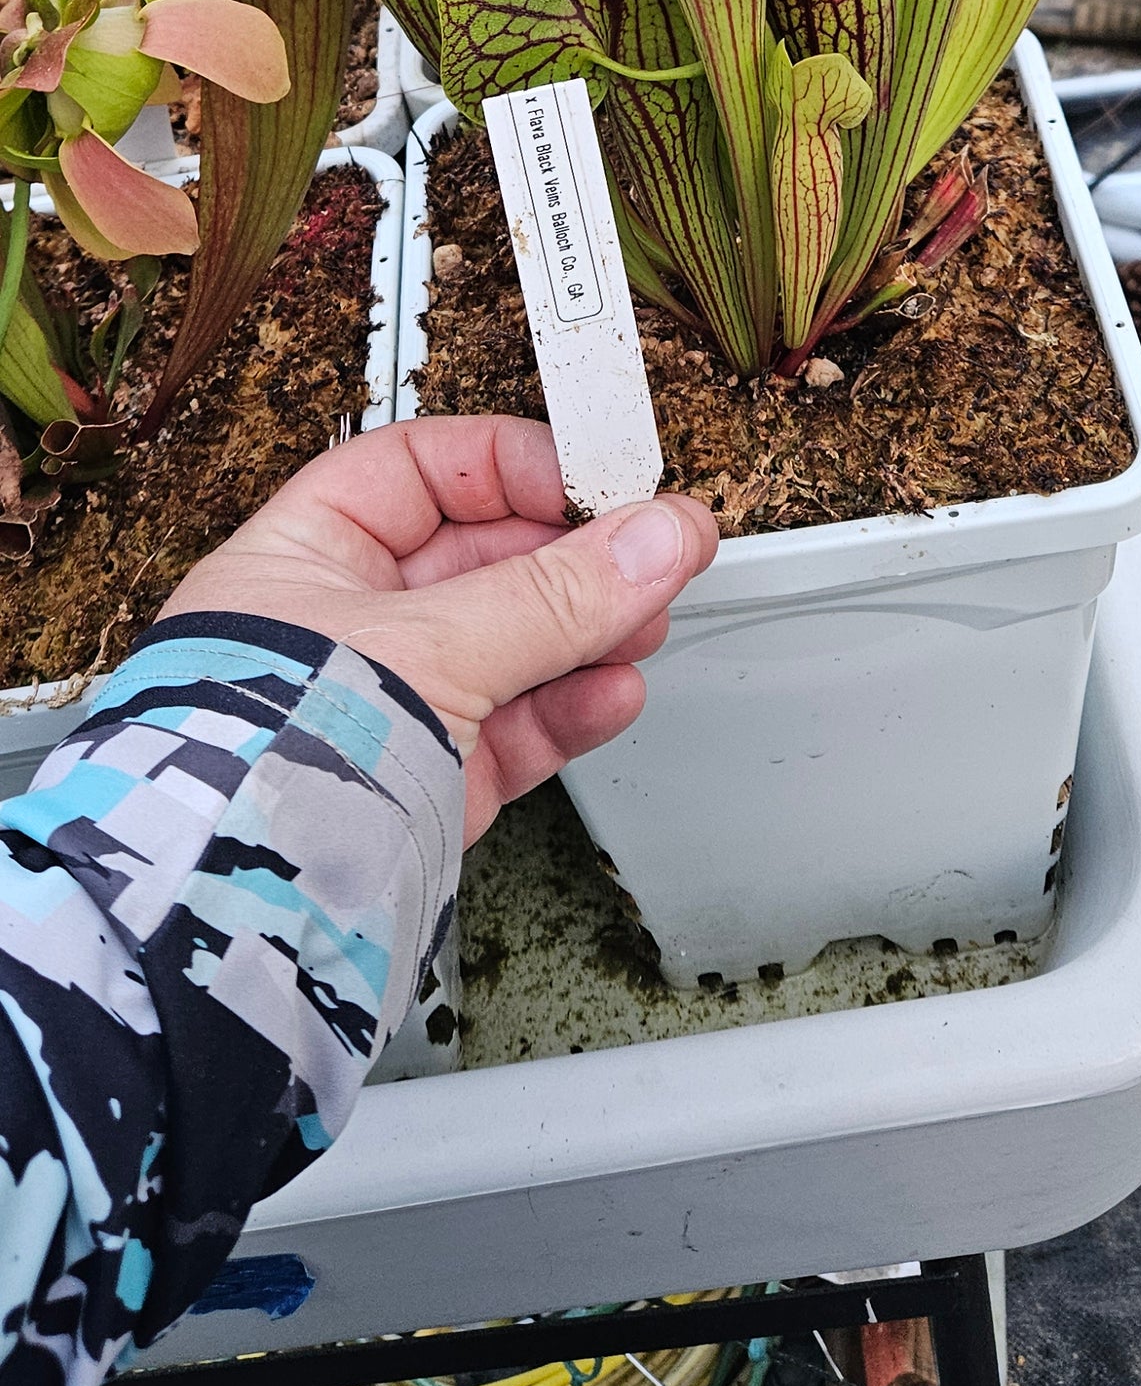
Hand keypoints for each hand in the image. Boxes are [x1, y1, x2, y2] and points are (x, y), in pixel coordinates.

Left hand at [157, 416, 716, 843]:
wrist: (239, 918)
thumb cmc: (262, 765)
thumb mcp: (424, 647)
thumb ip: (553, 593)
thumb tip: (653, 536)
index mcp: (303, 557)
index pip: (420, 472)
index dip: (511, 467)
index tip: (594, 478)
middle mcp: (343, 627)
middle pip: (481, 560)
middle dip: (573, 556)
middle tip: (655, 547)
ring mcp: (388, 709)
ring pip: (510, 647)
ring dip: (588, 631)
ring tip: (648, 618)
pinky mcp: (427, 785)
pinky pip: (516, 728)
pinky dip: (572, 708)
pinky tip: (614, 691)